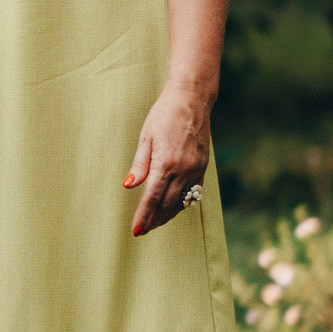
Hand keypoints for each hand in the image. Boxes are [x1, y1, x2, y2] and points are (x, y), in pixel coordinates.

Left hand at [124, 87, 211, 236]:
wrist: (192, 100)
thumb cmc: (164, 115)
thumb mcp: (146, 137)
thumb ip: (140, 164)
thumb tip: (129, 185)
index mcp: (166, 163)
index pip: (152, 198)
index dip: (143, 216)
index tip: (136, 230)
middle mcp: (183, 170)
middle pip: (168, 204)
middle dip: (155, 220)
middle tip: (143, 231)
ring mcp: (196, 169)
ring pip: (182, 201)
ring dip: (168, 214)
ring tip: (155, 223)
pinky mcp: (203, 166)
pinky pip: (193, 192)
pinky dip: (182, 203)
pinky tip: (173, 207)